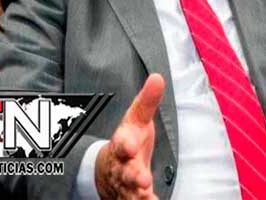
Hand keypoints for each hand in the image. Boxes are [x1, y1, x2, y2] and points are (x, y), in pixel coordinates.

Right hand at [95, 74, 164, 199]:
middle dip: (133, 174)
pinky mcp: (131, 196)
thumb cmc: (128, 140)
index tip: (130, 145)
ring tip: (145, 195)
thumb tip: (157, 78)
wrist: (108, 169)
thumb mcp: (136, 119)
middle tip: (141, 178)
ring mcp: (126, 183)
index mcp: (123, 143)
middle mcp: (122, 165)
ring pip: (129, 190)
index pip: (121, 143)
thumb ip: (147, 101)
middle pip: (125, 170)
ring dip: (137, 194)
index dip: (125, 144)